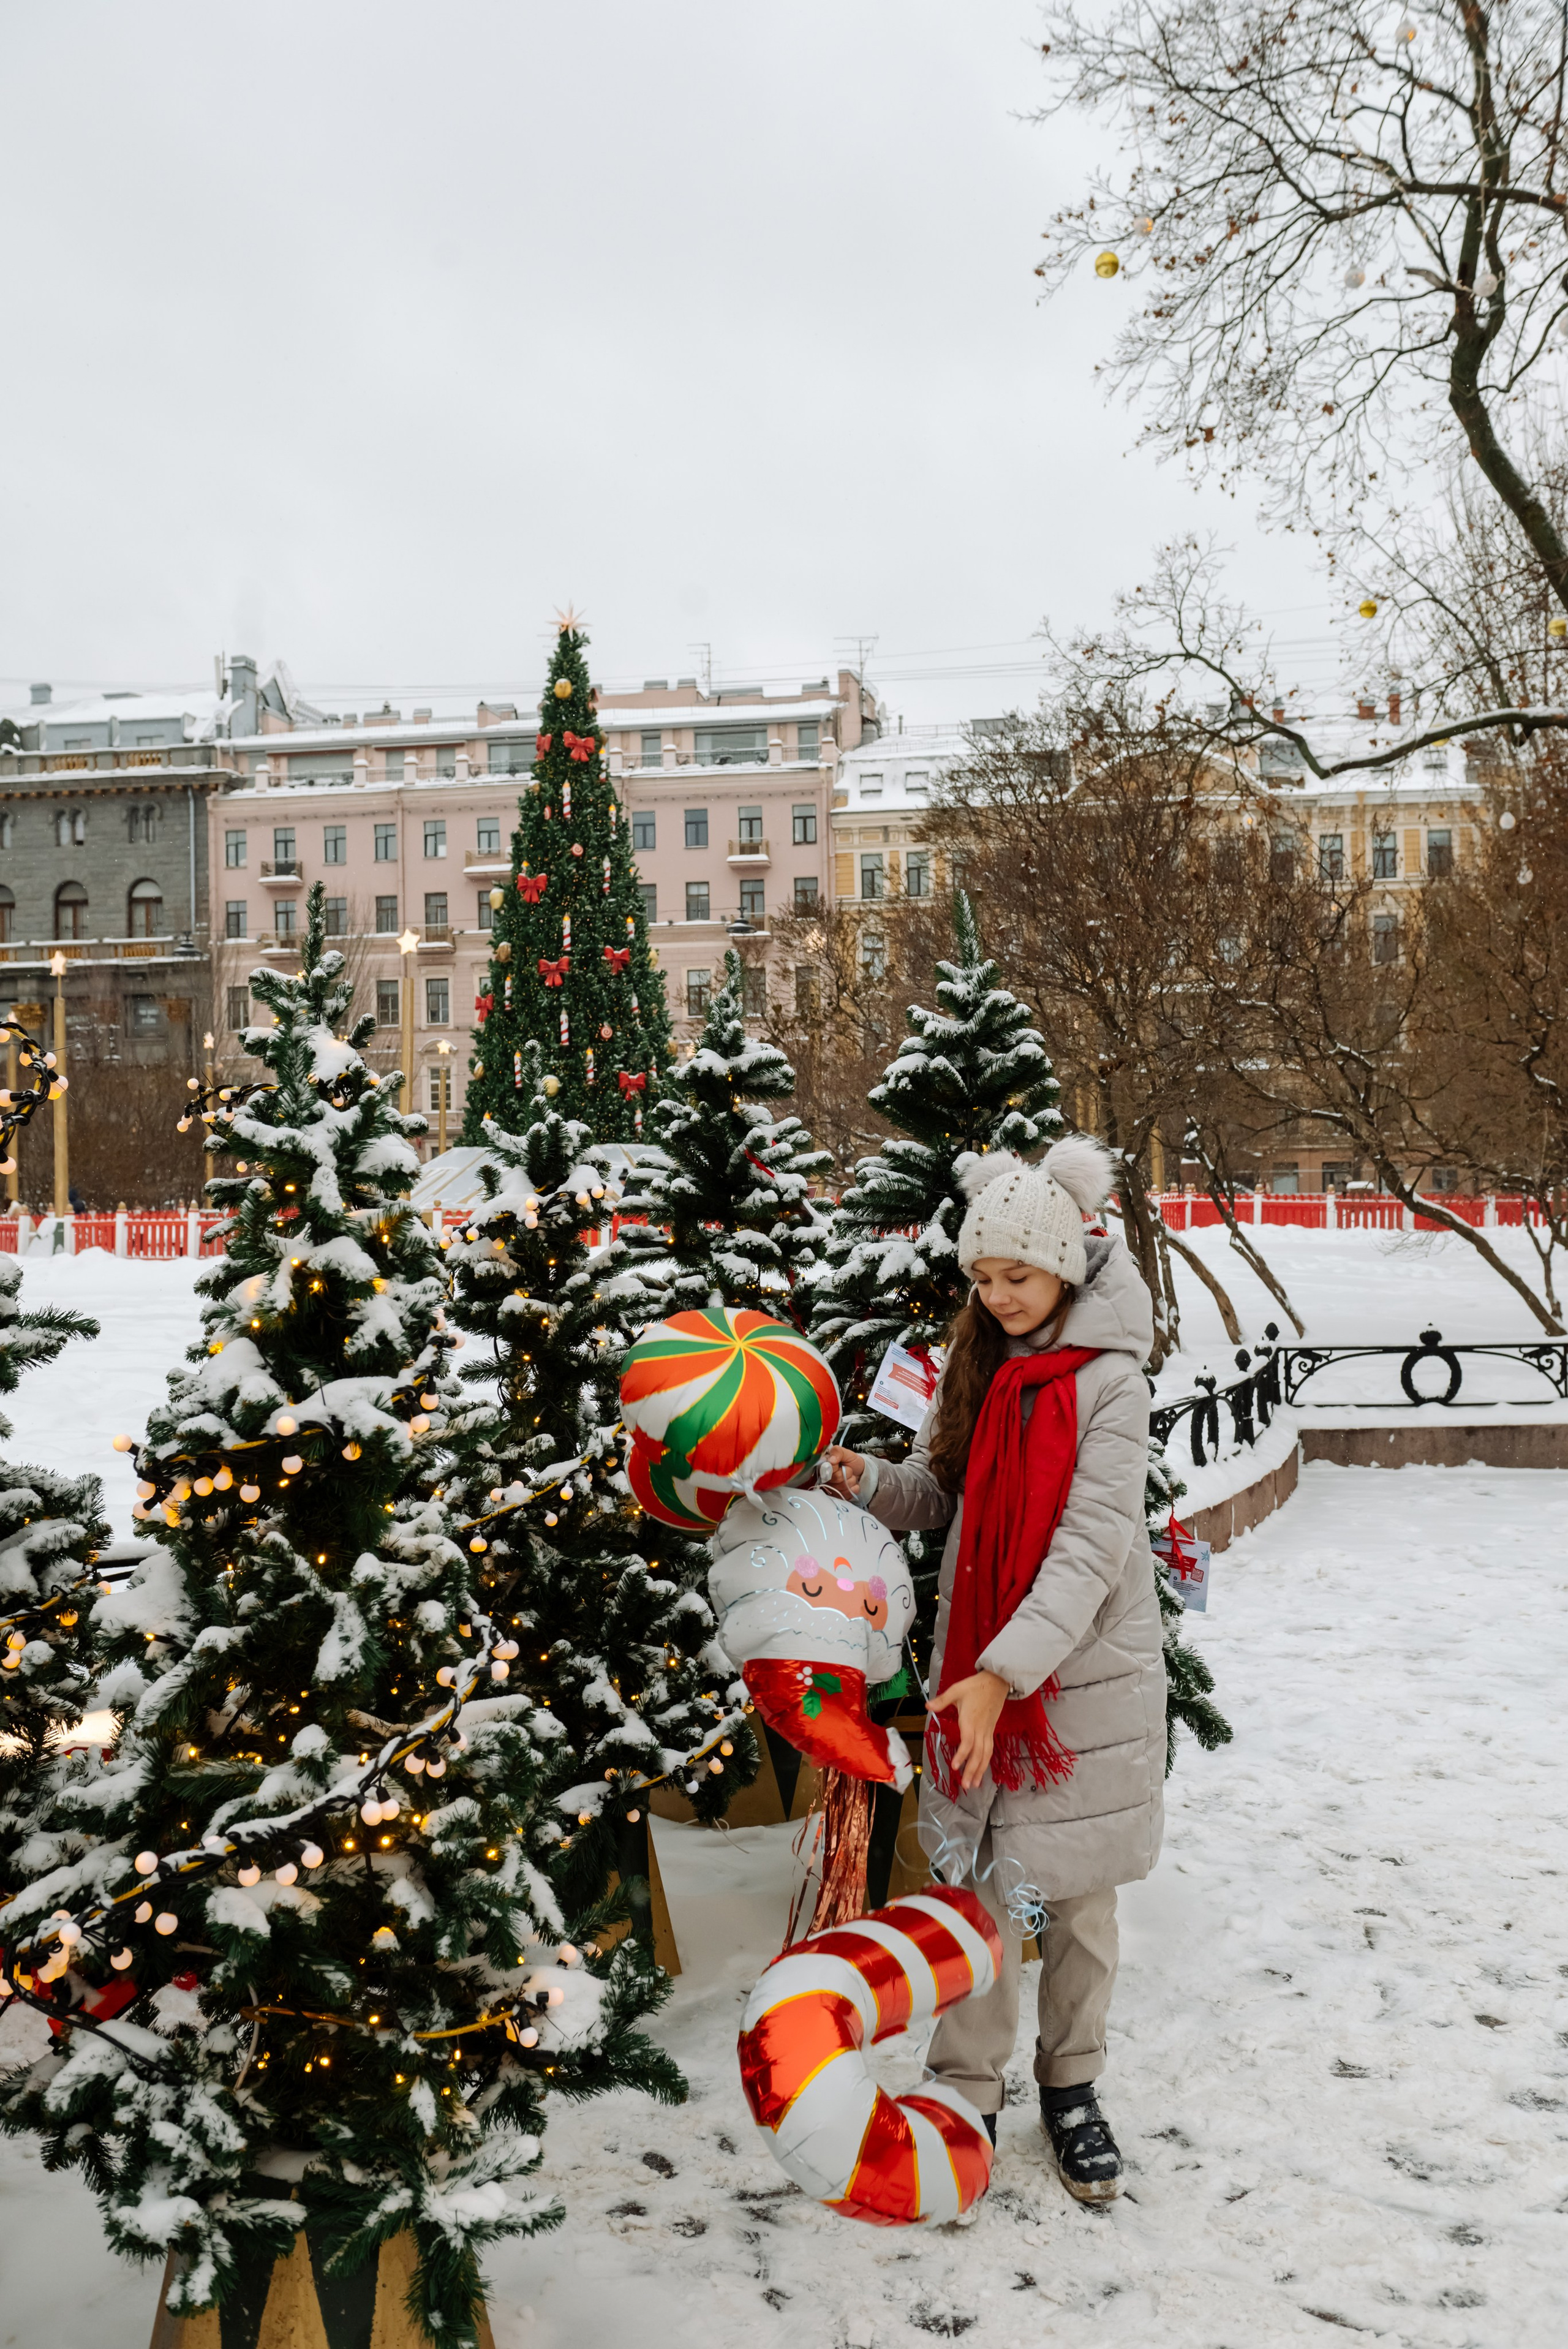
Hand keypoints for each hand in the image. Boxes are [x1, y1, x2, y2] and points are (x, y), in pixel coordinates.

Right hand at [821, 1445, 865, 1498]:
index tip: (841, 1465)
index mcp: (823, 1466)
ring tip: (850, 1476)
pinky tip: (851, 1485)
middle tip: (847, 1469)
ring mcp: (830, 1489)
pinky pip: (846, 1494)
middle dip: (847, 1473)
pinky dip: (853, 1489)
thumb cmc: (851, 1462)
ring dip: (851, 1481)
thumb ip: (837, 1452)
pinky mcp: (837, 1497)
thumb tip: (831, 1460)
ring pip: (842, 1487)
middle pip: (836, 1479)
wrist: (861, 1472)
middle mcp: (824, 1479)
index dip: (837, 1468)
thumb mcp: (846, 1453)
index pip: (827, 1470)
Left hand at [926, 1670, 1009, 1791]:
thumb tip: (927, 1706)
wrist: (998, 1681)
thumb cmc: (976, 1686)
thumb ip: (942, 1700)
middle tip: (966, 1786)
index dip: (962, 1756)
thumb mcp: (957, 1689)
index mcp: (970, 1721)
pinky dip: (985, 1762)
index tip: (955, 1767)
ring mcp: (988, 1731)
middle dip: (971, 1770)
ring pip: (986, 1754)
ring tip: (974, 1784)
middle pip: (978, 1754)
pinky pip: (989, 1749)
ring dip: (980, 1770)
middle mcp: (980, 1729)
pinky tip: (982, 1770)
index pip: (967, 1743)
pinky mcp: (991, 1730)